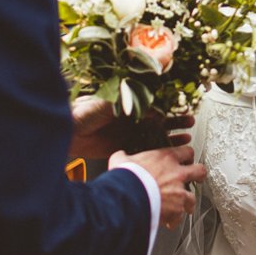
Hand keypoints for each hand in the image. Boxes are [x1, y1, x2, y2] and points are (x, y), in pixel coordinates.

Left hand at [69, 98, 196, 159]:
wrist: (66, 132)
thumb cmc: (82, 112)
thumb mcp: (108, 102)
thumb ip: (128, 102)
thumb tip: (147, 103)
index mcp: (128, 104)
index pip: (154, 104)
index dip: (169, 107)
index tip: (182, 108)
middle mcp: (130, 118)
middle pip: (158, 119)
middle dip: (174, 121)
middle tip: (189, 123)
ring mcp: (127, 133)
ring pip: (154, 135)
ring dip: (169, 137)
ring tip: (185, 138)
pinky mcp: (122, 147)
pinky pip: (143, 149)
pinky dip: (156, 150)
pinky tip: (167, 152)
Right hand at [113, 144, 205, 231]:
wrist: (128, 197)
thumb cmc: (126, 178)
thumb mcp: (122, 161)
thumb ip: (125, 157)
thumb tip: (121, 157)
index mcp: (166, 158)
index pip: (187, 151)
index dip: (187, 156)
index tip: (185, 159)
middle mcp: (177, 174)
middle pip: (200, 171)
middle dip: (199, 176)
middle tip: (196, 179)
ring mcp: (179, 192)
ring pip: (193, 197)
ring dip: (188, 203)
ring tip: (183, 207)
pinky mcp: (177, 209)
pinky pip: (180, 217)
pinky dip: (175, 220)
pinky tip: (169, 222)